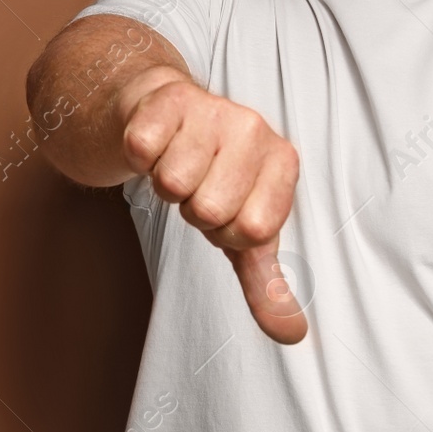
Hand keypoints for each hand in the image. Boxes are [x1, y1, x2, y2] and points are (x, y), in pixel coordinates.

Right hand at [114, 67, 305, 343]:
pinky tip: (157, 142)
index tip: (224, 210)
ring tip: (175, 162)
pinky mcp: (167, 97)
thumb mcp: (242, 232)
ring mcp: (212, 108)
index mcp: (283, 162)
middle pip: (209, 208)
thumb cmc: (212, 176)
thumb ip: (267, 285)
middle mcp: (255, 128)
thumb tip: (293, 334)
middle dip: (192, 208)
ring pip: (171, 182)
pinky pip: (142, 150)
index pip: (253, 230)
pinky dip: (140, 155)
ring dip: (163, 181)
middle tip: (196, 185)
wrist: (167, 116)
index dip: (225, 231)